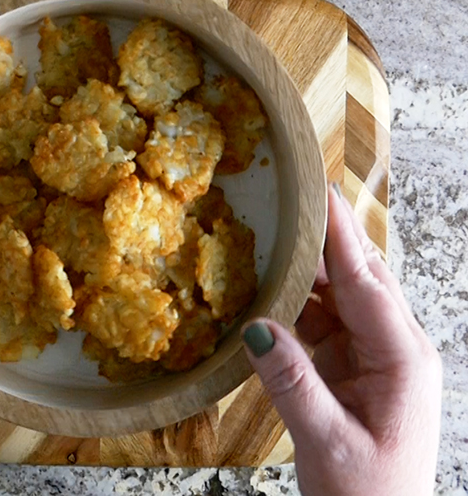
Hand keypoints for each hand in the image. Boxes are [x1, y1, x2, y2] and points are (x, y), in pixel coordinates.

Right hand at [241, 184, 441, 494]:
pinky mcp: (356, 368)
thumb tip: (258, 326)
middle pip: (359, 279)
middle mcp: (395, 348)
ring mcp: (376, 357)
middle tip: (290, 204)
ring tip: (273, 240)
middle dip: (324, 242)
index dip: (338, 237)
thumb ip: (291, 382)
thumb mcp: (326, 441)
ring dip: (308, 272)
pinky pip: (327, 322)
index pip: (365, 283)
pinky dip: (299, 305)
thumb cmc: (367, 495)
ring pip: (341, 297)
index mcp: (401, 359)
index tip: (320, 194)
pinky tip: (274, 291)